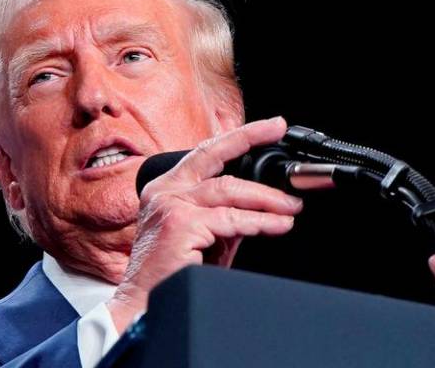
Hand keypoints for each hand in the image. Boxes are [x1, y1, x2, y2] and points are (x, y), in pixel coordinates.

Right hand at [107, 117, 303, 331]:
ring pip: (228, 190)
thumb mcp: (203, 236)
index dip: (241, 136)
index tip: (271, 127)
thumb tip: (261, 205)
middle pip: (217, 160)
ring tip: (290, 209)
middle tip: (290, 164)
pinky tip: (277, 226)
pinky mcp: (179, 224)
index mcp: (165, 188)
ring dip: (266, 200)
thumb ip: (226, 215)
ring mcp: (169, 205)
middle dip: (257, 149)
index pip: (206, 151)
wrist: (143, 307)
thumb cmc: (170, 275)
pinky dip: (259, 223)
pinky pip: (230, 219)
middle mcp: (164, 191)